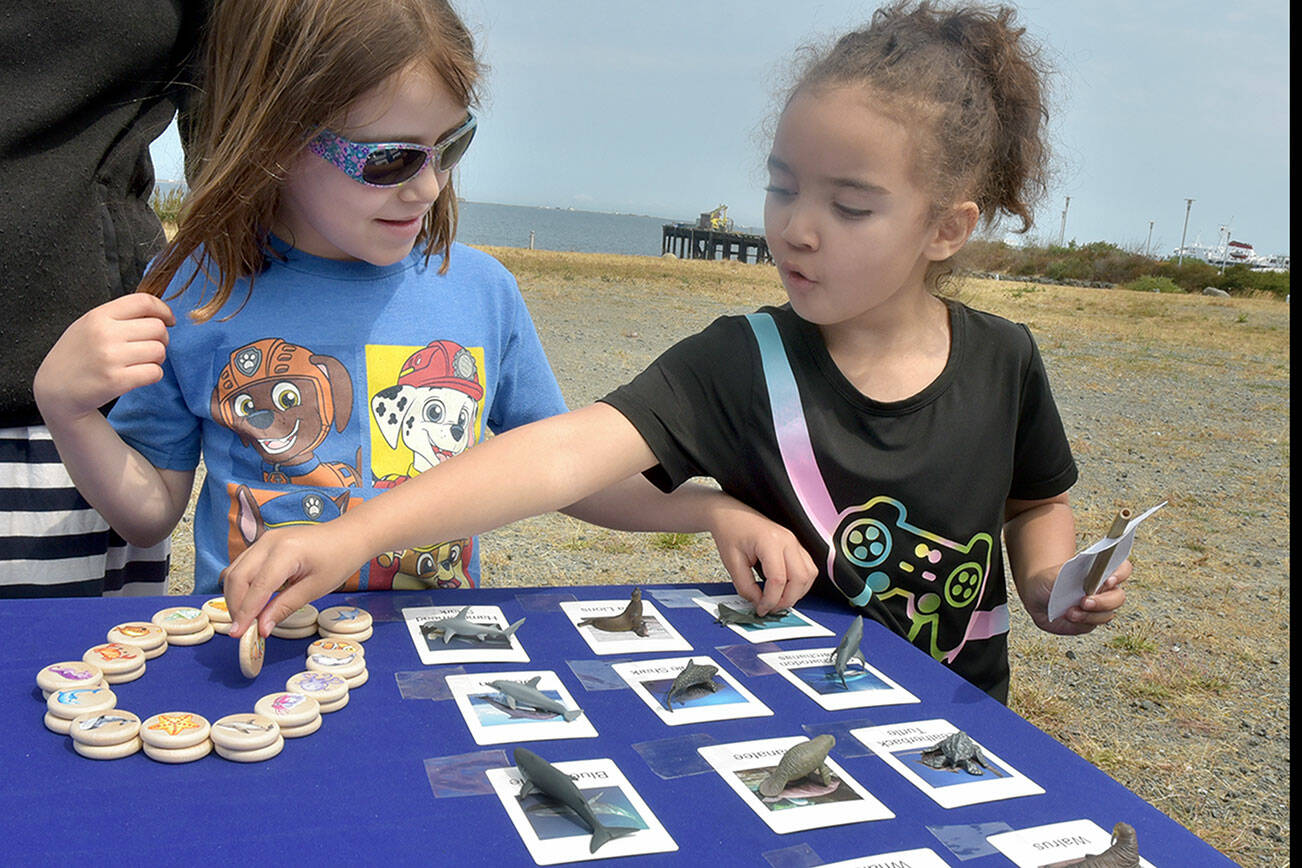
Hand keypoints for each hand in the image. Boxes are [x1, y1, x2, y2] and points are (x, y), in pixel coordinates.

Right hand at [34, 293, 174, 422]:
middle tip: (150, 347)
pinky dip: (153, 375)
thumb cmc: (78, 355)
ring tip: (142, 362)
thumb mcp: (89, 325)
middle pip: (158, 328)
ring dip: (158, 358)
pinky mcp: (117, 380)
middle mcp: (105, 333)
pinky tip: (139, 375)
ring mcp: (110, 357)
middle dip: (162, 339)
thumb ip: (119, 316)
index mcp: (99, 316)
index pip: (143, 301)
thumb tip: (159, 314)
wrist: (56, 388)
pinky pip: (155, 372)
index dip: (163, 310)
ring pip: (159, 351)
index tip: (169, 320)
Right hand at [222, 524, 361, 637]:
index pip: (257, 587)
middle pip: (237, 577)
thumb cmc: (339, 559)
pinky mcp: (265, 543)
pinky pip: (243, 565)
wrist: (348, 536)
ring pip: (235, 571)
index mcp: (285, 551)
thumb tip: (262, 628)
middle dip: (235, 606)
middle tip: (240, 630)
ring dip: (235, 596)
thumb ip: (285, 607)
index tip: (237, 634)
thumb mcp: (315, 588)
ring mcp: (265, 540)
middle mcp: (269, 542)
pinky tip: (249, 602)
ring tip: (244, 619)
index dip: (245, 613)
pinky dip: (241, 585)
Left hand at [708, 502, 816, 614]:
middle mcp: (787, 540)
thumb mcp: (731, 562)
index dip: (771, 600)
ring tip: (778, 600)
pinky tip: (786, 589)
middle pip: (800, 578)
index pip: (778, 579)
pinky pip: (808, 568)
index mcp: (770, 541)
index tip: (761, 609)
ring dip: (797, 592)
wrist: (731, 515)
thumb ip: (745, 586)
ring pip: (809, 574)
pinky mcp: (795, 546)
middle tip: (771, 608)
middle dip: (787, 599)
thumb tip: (758, 602)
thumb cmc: (730, 532)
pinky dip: (800, 583)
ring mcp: (794, 542)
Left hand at [1034, 558, 1132, 635]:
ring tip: (1070, 612)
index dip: (1120, 574)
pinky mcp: (1089, 622)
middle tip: (1085, 602)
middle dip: (1103, 601)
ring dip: (1090, 615)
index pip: (1122, 569)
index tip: (1108, 579)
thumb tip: (1081, 578)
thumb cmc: (1048, 581)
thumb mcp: (1053, 574)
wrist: (1037, 597)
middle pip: (1118, 597)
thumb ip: (1069, 573)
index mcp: (1101, 572)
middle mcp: (1104, 590)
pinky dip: (1081, 622)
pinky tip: (1068, 617)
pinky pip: (1092, 625)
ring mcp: (1098, 607)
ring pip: (1107, 614)